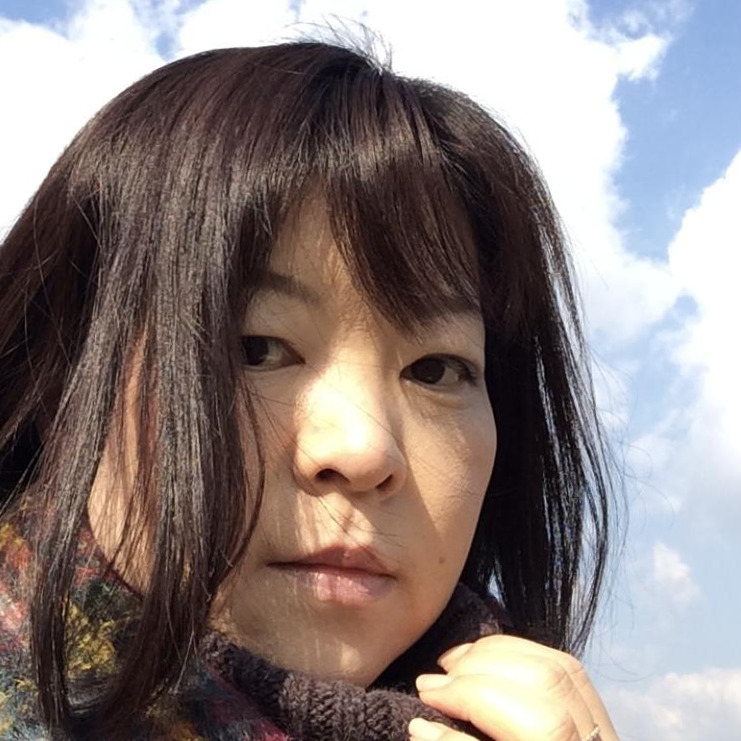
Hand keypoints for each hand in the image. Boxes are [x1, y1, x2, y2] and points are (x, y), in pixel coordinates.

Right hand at [408, 635, 618, 740]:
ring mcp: (605, 735)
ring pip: (558, 667)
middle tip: (429, 685)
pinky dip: (517, 652)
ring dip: (494, 654)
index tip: (421, 709)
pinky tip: (483, 658)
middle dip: (479, 674)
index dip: (473, 703)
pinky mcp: (601, 722)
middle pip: (547, 686)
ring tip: (451, 666)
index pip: (540, 726)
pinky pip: (563, 666)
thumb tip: (420, 729)